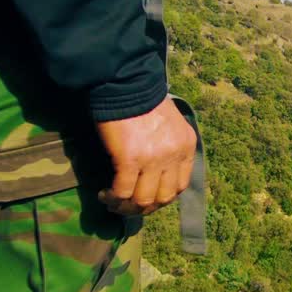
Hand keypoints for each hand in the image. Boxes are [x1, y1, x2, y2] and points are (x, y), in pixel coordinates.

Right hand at [96, 95, 196, 215]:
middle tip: (128, 205)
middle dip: (145, 208)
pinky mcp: (130, 160)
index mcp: (187, 146)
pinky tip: (104, 194)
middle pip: (163, 198)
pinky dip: (113, 198)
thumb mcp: (171, 125)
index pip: (181, 186)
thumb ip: (170, 147)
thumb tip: (157, 172)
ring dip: (127, 207)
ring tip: (113, 202)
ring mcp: (153, 160)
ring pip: (143, 200)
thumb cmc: (145, 101)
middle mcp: (174, 155)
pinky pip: (123, 192)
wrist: (128, 84)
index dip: (162, 198)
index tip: (146, 197)